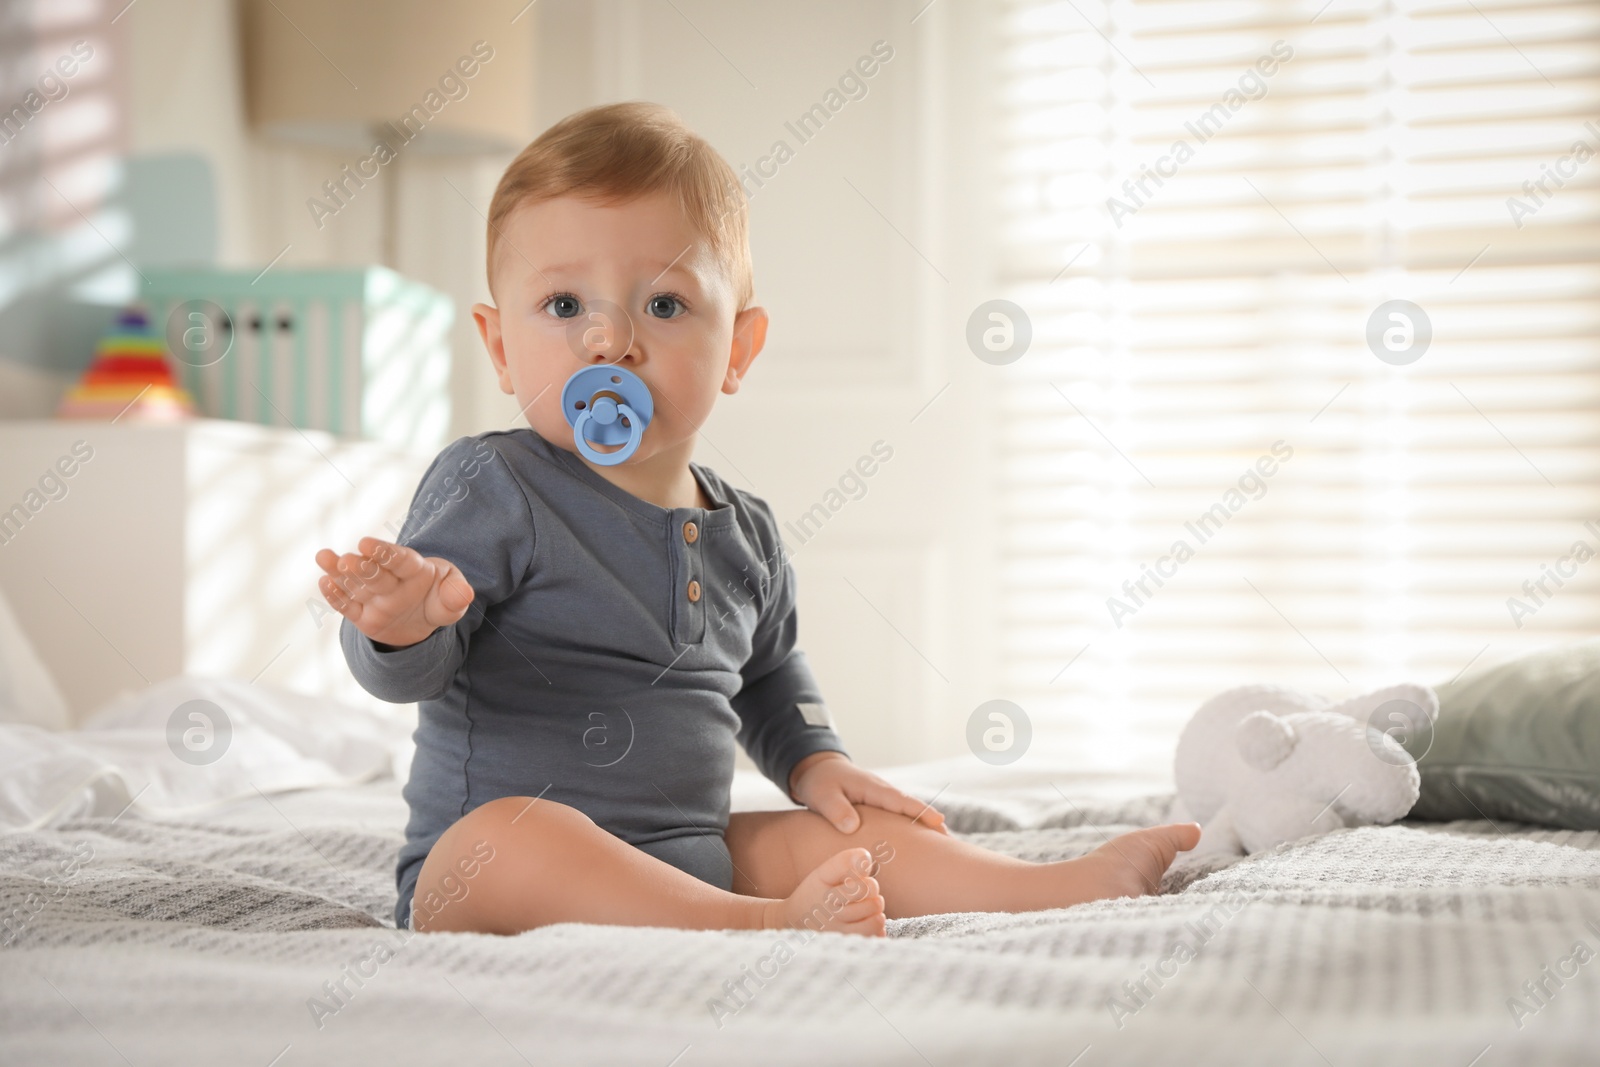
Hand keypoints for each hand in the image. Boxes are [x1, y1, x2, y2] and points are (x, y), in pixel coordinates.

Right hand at [314, 536, 474, 648]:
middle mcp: (391, 581)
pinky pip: (348, 606)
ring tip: (323, 557)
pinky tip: (325, 583)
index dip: (383, 552)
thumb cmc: (439, 600)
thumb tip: (466, 594)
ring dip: (339, 572)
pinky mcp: (362, 615)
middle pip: (375, 573)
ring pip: (356, 584)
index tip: (366, 543)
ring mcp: (374, 597)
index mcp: (414, 570)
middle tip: (348, 561)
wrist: (422, 622)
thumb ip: (456, 596)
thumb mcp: (453, 601)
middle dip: (362, 567)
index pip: (399, 560)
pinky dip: (336, 596)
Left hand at [788, 751, 948, 834]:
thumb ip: (836, 810)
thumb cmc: (819, 782)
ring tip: (944, 849)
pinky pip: (900, 818)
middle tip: (952, 843)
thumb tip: (851, 827)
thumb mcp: (822, 795)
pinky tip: (919, 846)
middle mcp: (883, 793)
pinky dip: (912, 829)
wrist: (818, 770)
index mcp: (872, 788)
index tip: (938, 822)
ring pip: (908, 814)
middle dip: (932, 823)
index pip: (900, 801)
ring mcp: (883, 800)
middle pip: (912, 809)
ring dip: (924, 828)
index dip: (920, 812)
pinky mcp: (880, 808)